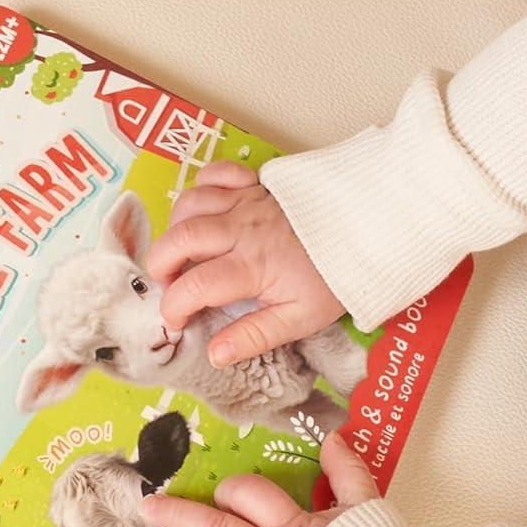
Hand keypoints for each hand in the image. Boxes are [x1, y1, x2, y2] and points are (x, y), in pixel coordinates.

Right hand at [146, 161, 343, 366]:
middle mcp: (242, 228)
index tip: (177, 320)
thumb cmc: (332, 278)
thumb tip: (216, 354)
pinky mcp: (254, 183)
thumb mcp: (300, 319)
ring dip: (176, 227)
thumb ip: (254, 336)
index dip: (174, 307)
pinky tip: (206, 210)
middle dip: (160, 264)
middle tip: (170, 282)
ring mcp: (246, 201)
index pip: (194, 286)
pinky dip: (200, 187)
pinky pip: (214, 173)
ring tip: (185, 251)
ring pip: (189, 203)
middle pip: (180, 238)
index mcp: (252, 266)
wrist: (365, 234)